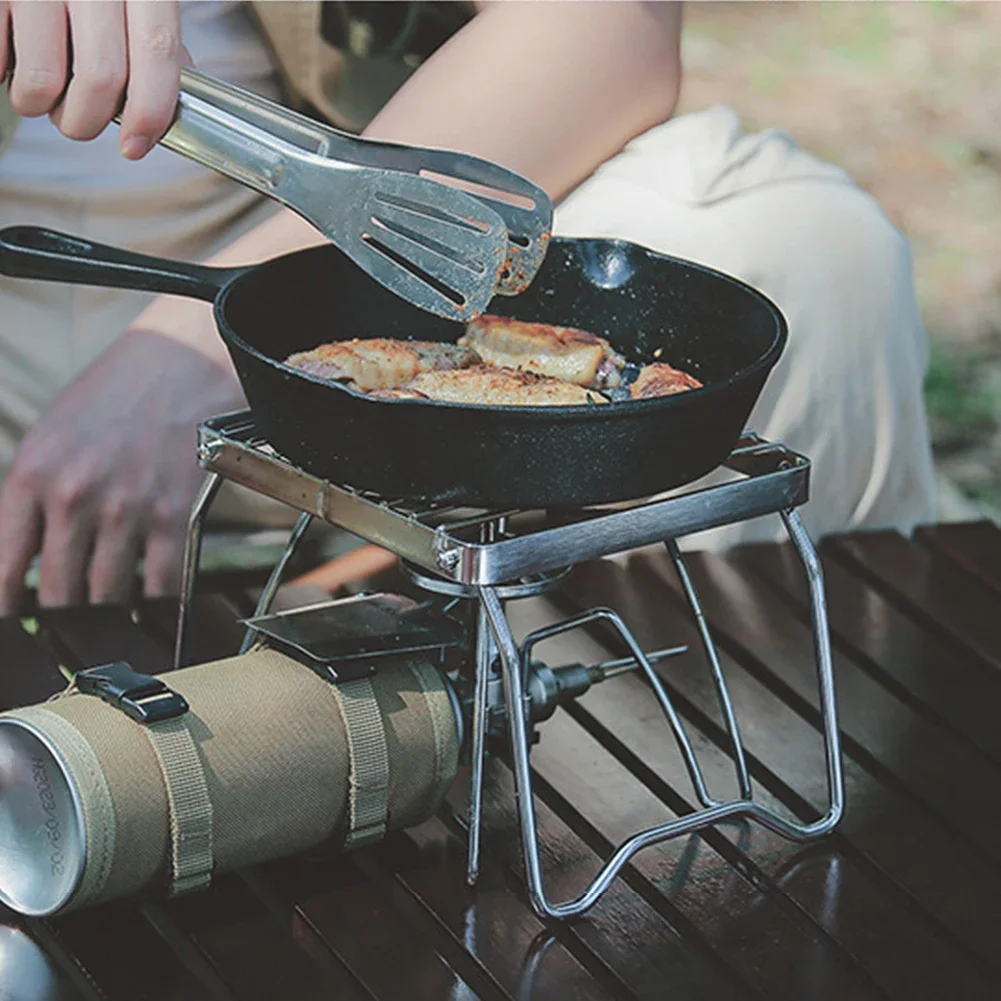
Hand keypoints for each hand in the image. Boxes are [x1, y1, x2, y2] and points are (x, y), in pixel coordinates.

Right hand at [0, 0, 184, 158]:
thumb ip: (153, 41)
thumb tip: (178, 101)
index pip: (158, 50)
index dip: (151, 111)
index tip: (136, 146)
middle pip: (101, 77)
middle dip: (87, 121)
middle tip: (77, 119)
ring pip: (43, 80)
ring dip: (38, 105)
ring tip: (38, 88)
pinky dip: (4, 77)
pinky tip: (12, 60)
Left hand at [0, 329, 245, 613]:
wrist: (184, 362)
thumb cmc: (115, 394)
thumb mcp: (52, 435)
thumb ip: (33, 496)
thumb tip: (25, 557)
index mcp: (31, 476)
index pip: (3, 568)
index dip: (5, 612)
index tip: (13, 633)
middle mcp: (74, 499)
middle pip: (57, 595)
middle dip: (60, 624)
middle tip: (67, 641)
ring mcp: (127, 511)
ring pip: (107, 598)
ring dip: (108, 622)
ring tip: (110, 632)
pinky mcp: (175, 518)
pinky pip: (161, 587)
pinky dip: (157, 611)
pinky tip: (154, 619)